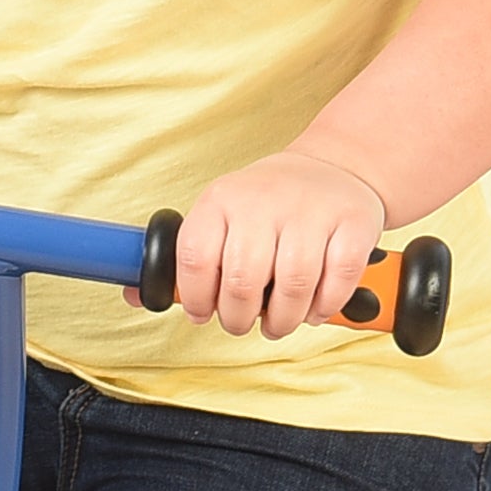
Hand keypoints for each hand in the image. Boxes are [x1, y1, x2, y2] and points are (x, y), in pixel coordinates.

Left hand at [172, 150, 387, 340]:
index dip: (196, 298)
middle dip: (239, 318)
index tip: (202, 312)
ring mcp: (311, 211)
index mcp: (222, 200)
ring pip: (292, 287)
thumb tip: (137, 292)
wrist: (336, 167)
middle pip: (243, 281)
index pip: (196, 258)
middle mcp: (264, 201)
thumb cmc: (270, 205)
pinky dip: (324, 307)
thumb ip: (187, 259)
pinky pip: (337, 282)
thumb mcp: (221, 216)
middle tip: (243, 323)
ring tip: (279, 322)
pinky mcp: (353, 224)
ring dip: (283, 320)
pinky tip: (314, 307)